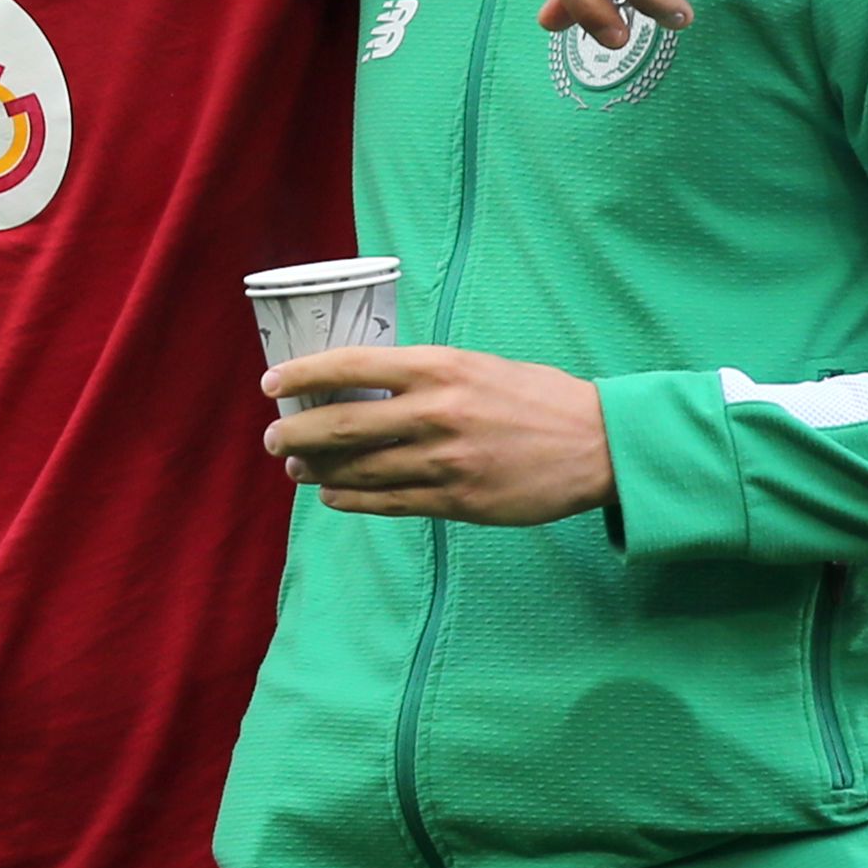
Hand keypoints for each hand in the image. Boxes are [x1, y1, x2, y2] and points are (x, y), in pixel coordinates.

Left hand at [262, 346, 611, 526]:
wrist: (597, 444)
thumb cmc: (535, 396)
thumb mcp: (476, 365)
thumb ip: (422, 376)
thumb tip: (362, 386)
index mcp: (439, 368)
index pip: (351, 366)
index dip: (303, 375)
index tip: (271, 384)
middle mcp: (435, 412)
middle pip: (343, 424)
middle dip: (297, 434)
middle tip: (273, 439)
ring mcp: (445, 461)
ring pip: (360, 469)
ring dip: (319, 471)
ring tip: (297, 469)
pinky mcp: (458, 501)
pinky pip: (389, 502)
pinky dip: (352, 500)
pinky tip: (333, 496)